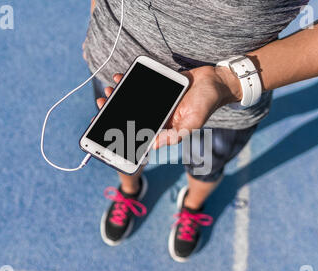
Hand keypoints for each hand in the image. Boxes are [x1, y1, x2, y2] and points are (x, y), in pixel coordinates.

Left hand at [95, 66, 241, 148]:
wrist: (215, 80)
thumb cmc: (207, 103)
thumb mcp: (193, 122)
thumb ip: (176, 135)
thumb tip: (154, 145)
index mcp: (166, 128)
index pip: (142, 133)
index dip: (125, 132)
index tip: (108, 128)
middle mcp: (160, 116)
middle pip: (134, 115)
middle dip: (117, 111)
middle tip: (102, 104)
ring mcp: (158, 102)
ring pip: (134, 101)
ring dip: (120, 96)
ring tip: (107, 91)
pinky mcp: (159, 87)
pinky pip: (140, 86)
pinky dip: (129, 82)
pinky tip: (119, 78)